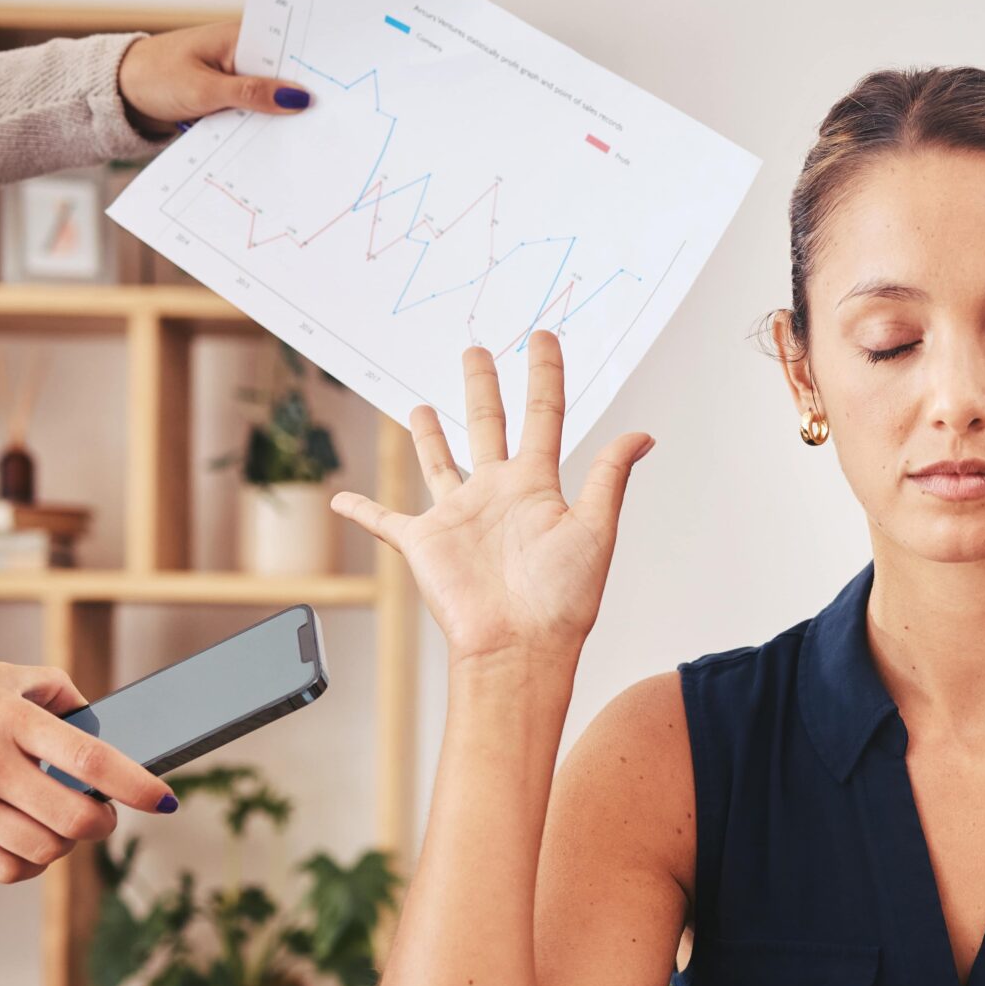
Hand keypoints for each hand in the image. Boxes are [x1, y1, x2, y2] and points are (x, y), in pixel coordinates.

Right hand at [0, 657, 177, 883]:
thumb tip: (105, 728)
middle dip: (104, 822)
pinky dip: (34, 864)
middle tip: (104, 812)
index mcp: (12, 721)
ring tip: (63, 824)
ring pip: (44, 849)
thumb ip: (61, 696)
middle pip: (75, 818)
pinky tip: (33, 844)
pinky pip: (6, 869)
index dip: (137, 785)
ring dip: (69, 844)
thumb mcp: (4, 676)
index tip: (165, 800)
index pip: (91, 760)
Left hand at [116, 20, 311, 136]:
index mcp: (239, 37)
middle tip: (327, 122)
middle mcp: (242, 54)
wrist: (119, 93)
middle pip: (283, 77)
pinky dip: (261, 125)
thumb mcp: (204, 88)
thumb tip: (297, 98)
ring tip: (305, 138)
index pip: (287, 50)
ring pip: (270, 99)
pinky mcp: (229, 98)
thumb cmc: (154, 78)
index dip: (311, 70)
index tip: (336, 94)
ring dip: (280, 118)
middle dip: (300, 99)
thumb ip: (251, 94)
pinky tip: (276, 141)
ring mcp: (236, 77)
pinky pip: (254, 113)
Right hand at [331, 335, 653, 669]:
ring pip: (439, 462)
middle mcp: (497, 495)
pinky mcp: (424, 542)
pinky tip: (341, 500)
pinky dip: (361, 510)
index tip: (543, 338)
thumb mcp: (596, 529)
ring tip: (418, 406)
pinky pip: (385, 520)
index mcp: (539, 487)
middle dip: (482, 387)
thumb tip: (643, 435)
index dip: (544, 374)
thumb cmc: (561, 600)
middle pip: (488, 425)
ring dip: (427, 435)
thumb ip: (609, 477)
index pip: (543, 415)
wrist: (520, 647)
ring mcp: (459, 516)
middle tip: (476, 351)